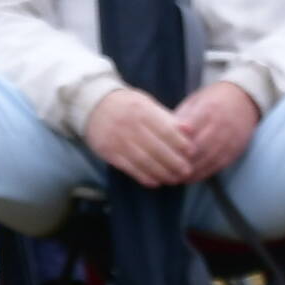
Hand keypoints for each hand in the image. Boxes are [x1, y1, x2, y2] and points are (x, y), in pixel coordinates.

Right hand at [83, 84, 198, 188]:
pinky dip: (144, 176)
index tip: (192, 152)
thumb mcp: (146, 103)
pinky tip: (156, 181)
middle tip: (187, 171)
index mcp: (142, 110)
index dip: (180, 143)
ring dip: (161, 173)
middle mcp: (129, 125)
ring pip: (144, 160)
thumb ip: (167, 118)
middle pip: (156, 148)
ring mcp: (118, 140)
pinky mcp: (109, 152)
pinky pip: (129, 167)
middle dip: (174, 162)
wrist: (92, 105)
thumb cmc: (126, 105)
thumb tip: (190, 130)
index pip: (165, 129)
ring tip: (174, 179)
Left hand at [170, 80, 262, 182]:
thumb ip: (180, 118)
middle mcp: (221, 126)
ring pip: (206, 161)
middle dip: (179, 160)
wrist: (245, 101)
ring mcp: (229, 141)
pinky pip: (215, 167)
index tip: (160, 150)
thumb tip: (160, 135)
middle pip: (198, 148)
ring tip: (170, 178)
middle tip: (161, 170)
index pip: (190, 128)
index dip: (175, 141)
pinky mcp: (234, 152)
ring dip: (188, 172)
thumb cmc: (212, 100)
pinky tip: (187, 179)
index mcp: (208, 109)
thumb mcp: (195, 101)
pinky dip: (200, 174)